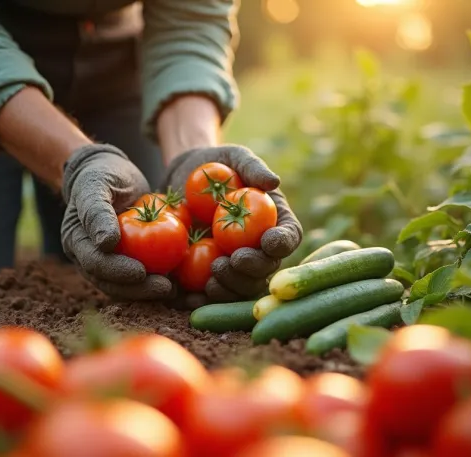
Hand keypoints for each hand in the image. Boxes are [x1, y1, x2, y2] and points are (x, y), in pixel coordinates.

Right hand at [61, 144, 175, 300]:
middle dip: (138, 290)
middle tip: (165, 288)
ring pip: (126, 287)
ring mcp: (108, 263)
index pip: (95, 264)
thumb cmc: (102, 174)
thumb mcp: (96, 184)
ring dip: (149, 292)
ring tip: (174, 290)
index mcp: (76, 241)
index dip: (117, 271)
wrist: (112, 172)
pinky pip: (140, 278)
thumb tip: (105, 243)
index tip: (141, 272)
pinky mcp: (127, 261)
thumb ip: (97, 211)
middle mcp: (88, 258)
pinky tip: (179, 285)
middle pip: (111, 283)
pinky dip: (156, 283)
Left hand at [160, 145, 302, 305]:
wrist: (182, 179)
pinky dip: (202, 302)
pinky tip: (189, 299)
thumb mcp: (234, 158)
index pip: (288, 237)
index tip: (269, 241)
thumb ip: (252, 167)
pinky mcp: (208, 277)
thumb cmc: (217, 164)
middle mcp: (259, 250)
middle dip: (253, 269)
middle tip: (234, 260)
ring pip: (241, 289)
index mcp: (275, 224)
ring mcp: (235, 267)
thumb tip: (273, 181)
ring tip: (213, 278)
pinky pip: (209, 296)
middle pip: (266, 269)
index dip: (282, 243)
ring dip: (231, 288)